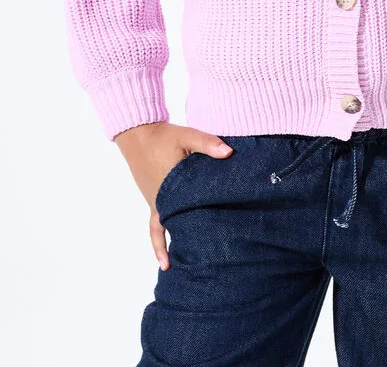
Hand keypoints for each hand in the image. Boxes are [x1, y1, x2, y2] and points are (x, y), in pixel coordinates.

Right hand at [113, 122, 233, 270]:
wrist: (139, 134)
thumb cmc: (164, 136)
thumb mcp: (188, 136)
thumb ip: (208, 143)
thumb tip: (229, 153)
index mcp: (173, 185)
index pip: (191, 209)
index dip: (203, 225)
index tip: (213, 246)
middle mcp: (163, 199)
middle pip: (179, 225)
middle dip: (190, 244)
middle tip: (202, 267)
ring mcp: (156, 202)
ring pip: (166, 230)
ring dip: (174, 246)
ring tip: (183, 269)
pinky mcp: (153, 200)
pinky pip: (154, 227)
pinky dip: (158, 241)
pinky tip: (164, 258)